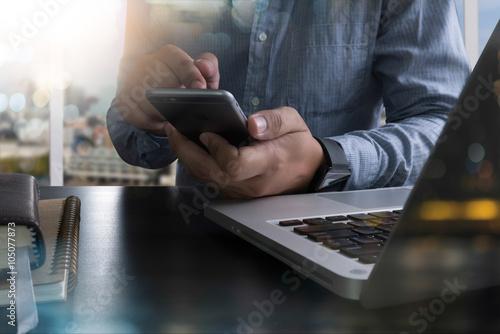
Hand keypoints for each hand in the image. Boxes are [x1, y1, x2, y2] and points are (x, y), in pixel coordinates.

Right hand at [116, 44, 219, 135]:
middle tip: (188, 113)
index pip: (177, 60)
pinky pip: (133, 114)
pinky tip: (162, 127)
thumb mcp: (205, 78)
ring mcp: (132, 80)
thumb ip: (209, 69)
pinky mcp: (123, 99)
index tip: (200, 88)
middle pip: (160, 81)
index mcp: (168, 55)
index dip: (189, 73)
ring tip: (176, 122)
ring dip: (162, 114)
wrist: (166, 101)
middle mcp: (146, 63)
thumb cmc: (189, 88)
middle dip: (175, 100)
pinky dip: (149, 124)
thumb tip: (203, 66)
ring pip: (145, 99)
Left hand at [166, 107, 325, 197]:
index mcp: (269, 163)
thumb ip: (274, 121)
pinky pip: (211, 182)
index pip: (234, 164)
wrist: (309, 171)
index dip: (216, 148)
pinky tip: (192, 149)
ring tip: (178, 136)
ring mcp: (244, 191)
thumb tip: (251, 123)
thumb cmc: (299, 145)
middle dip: (187, 152)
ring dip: (188, 159)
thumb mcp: (294, 123)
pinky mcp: (238, 193)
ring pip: (207, 180)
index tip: (207, 131)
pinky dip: (198, 166)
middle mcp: (254, 182)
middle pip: (212, 174)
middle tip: (173, 131)